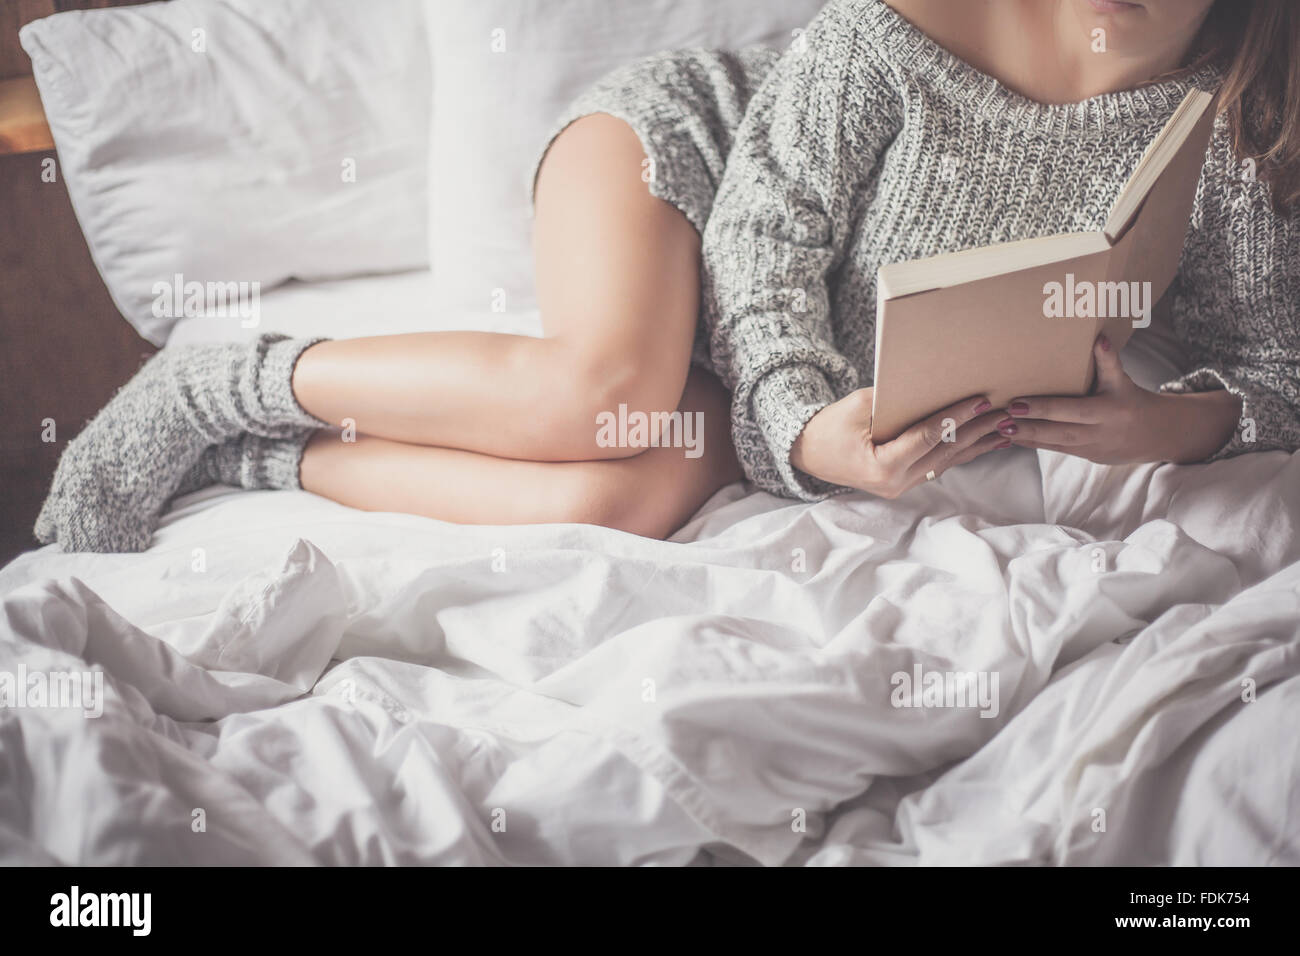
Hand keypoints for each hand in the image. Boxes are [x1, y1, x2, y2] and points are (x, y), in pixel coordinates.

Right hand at [791, 388, 1008, 497]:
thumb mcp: (859, 407)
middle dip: (978, 430)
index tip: (982, 400)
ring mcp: (902, 487)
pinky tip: (986, 441)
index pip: (929, 437)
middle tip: (1006, 410)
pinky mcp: (905, 482)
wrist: (809, 452)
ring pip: (948, 462)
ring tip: (1007, 426)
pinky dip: (963, 451)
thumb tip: (936, 391)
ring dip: (978, 443)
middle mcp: (896, 483)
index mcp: (883, 467)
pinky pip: (940, 466)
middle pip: (946, 453)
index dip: (957, 417)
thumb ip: (896, 403)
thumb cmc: (830, 426)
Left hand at [1003, 335, 1241, 463]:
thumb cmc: (1131, 399)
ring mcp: (1092, 447)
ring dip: (1026, 438)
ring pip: (1055, 444)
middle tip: (1001, 420)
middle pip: (1060, 430)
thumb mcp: (1122, 381)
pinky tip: (1013, 439)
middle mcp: (1100, 431)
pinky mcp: (1086, 456)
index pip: (1071, 409)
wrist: (1155, 434)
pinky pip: (1057, 450)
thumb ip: (1108, 363)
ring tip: (1000, 430)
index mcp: (1109, 409)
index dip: (1043, 408)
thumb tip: (1099, 339)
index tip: (1016, 403)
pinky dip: (1035, 445)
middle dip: (1029, 427)